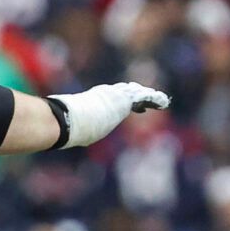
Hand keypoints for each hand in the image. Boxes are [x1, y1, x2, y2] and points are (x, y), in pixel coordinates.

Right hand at [50, 83, 170, 147]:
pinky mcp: (126, 100)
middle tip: (146, 104)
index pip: (112, 98)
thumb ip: (75, 129)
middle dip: (138, 97)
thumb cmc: (67, 123)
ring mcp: (117, 95)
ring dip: (150, 98)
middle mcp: (107, 94)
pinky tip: (164, 103)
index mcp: (94, 99)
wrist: (70, 117)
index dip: (123, 102)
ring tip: (162, 101)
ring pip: (138, 94)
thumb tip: (64, 137)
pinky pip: (145, 97)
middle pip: (127, 93)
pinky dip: (155, 100)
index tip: (131, 107)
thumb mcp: (73, 126)